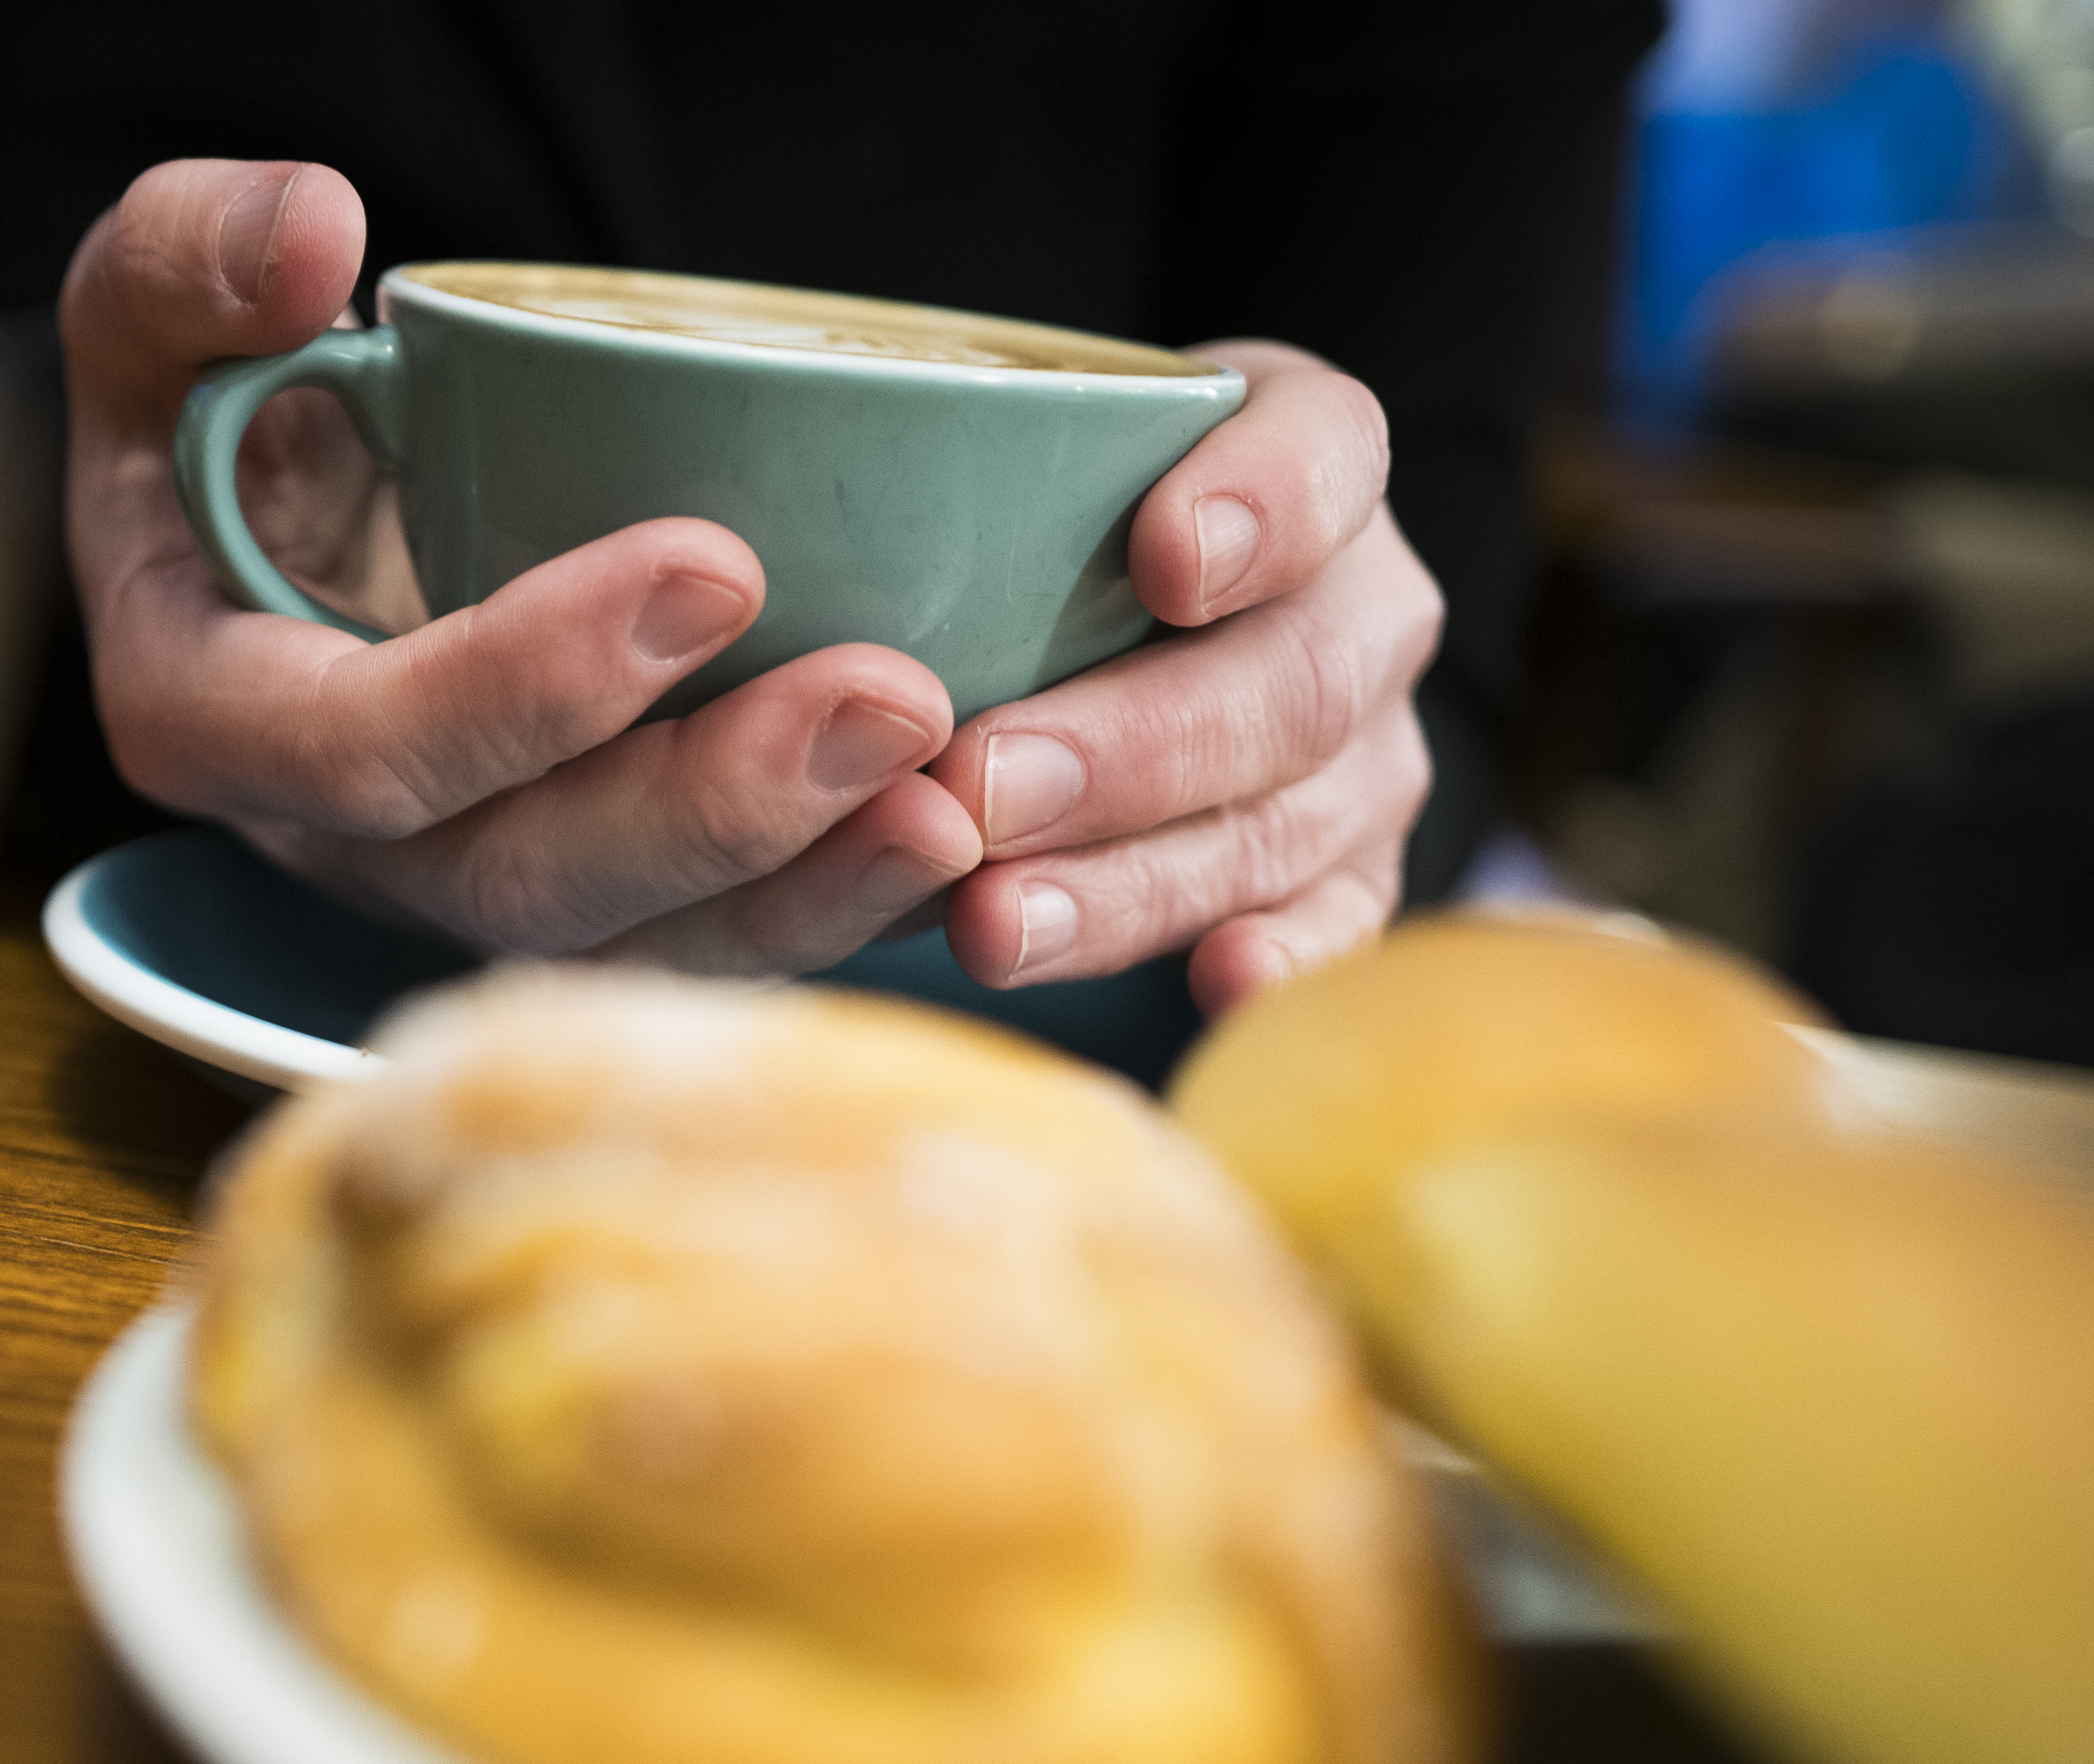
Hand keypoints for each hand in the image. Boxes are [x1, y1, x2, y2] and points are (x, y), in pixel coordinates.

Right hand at [63, 159, 983, 974]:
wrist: (247, 526)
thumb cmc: (204, 415)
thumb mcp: (150, 316)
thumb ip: (191, 264)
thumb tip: (316, 240)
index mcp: (211, 719)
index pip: (365, 748)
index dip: (530, 684)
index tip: (715, 563)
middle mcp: (333, 846)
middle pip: (522, 881)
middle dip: (713, 809)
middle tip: (891, 701)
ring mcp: (456, 888)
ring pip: (631, 946)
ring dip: (804, 888)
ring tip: (954, 799)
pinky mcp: (568, 897)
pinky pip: (701, 942)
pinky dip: (833, 906)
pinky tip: (958, 840)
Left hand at [920, 342, 1442, 1014]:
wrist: (1136, 640)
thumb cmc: (1047, 533)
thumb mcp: (1014, 462)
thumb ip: (954, 476)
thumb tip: (729, 544)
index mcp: (1303, 460)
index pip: (1325, 451)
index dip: (1263, 504)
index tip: (1165, 558)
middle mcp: (1360, 608)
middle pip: (1290, 677)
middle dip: (1129, 746)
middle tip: (981, 788)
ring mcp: (1364, 759)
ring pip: (1281, 824)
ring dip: (1132, 881)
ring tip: (993, 921)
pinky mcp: (1345, 879)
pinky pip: (1331, 930)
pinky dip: (1276, 961)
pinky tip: (1211, 983)